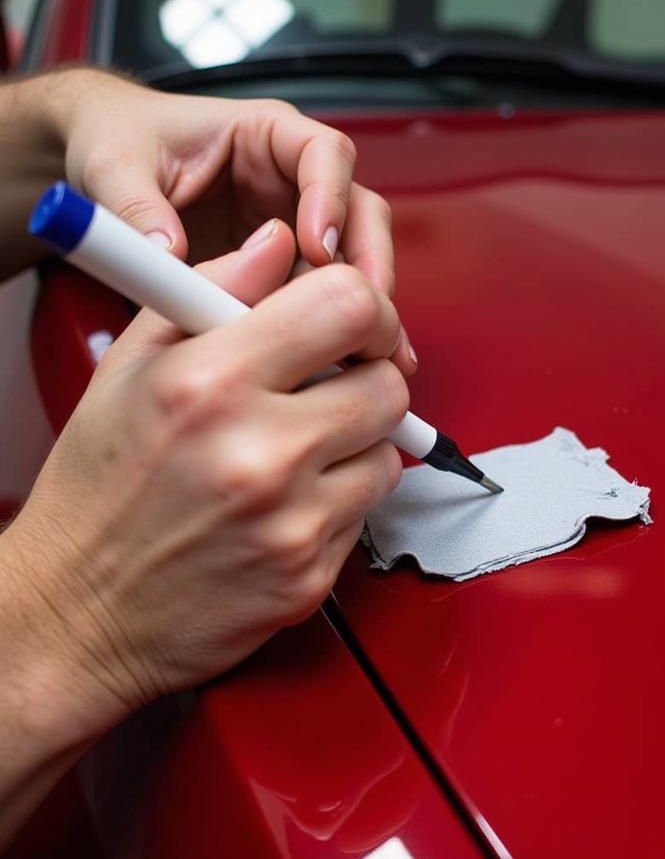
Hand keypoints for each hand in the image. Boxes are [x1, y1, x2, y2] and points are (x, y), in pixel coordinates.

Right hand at [1, 218, 406, 740]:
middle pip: (389, 384)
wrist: (81, 613)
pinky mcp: (312, 576)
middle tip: (328, 389)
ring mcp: (292, 523)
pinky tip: (288, 503)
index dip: (367, 309)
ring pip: (389, 453)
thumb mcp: (129, 368)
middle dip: (366, 378)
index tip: (355, 325)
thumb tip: (279, 245)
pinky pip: (366, 513)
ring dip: (357, 444)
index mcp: (210, 383)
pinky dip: (341, 500)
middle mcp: (260, 453)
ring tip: (297, 452)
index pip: (349, 305)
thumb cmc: (100, 491)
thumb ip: (210, 291)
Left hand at [54, 68, 415, 373]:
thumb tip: (168, 256)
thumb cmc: (120, 142)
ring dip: (363, 305)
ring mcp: (298, 225)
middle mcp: (294, 180)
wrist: (108, 169)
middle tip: (364, 309)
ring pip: (356, 261)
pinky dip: (342, 330)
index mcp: (265, 134)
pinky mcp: (290, 268)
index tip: (319, 246)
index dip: (332, 199)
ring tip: (366, 349)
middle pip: (361, 214)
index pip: (325, 154)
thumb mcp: (114, 167)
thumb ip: (137, 209)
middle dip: (369, 263)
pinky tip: (350, 362)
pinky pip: (326, 296)